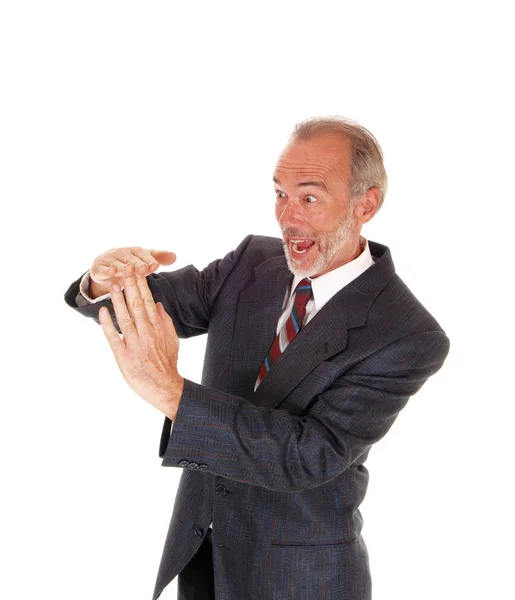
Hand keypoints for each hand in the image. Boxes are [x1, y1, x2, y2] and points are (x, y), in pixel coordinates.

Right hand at [90, 246, 175, 297]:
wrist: (106, 269)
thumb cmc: (130, 265)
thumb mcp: (144, 261)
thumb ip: (158, 258)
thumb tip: (175, 256)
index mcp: (135, 251)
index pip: (144, 255)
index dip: (149, 260)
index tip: (156, 266)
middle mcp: (122, 253)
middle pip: (131, 259)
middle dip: (138, 264)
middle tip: (144, 269)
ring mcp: (110, 259)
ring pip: (118, 264)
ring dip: (123, 268)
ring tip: (130, 270)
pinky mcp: (98, 267)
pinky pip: (103, 269)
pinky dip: (107, 271)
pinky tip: (112, 272)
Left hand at [98, 273, 183, 419]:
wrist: (164, 387)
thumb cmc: (167, 364)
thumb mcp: (172, 340)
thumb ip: (165, 322)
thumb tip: (158, 304)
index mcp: (158, 328)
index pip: (148, 301)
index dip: (142, 285)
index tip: (137, 270)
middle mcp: (147, 334)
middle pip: (137, 305)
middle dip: (130, 285)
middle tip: (124, 269)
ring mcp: (134, 344)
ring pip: (125, 317)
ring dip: (118, 300)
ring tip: (113, 285)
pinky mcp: (123, 356)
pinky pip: (113, 337)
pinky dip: (107, 324)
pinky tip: (103, 311)